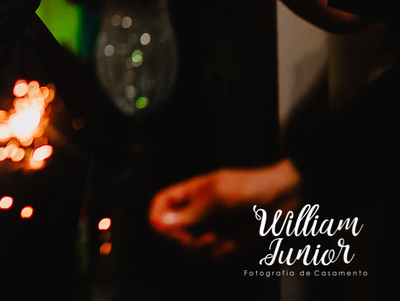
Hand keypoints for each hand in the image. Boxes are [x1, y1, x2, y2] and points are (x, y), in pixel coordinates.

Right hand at [148, 159, 301, 257]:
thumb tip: (159, 223)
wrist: (285, 198)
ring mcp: (210, 228)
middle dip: (183, 241)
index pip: (160, 205)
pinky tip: (234, 244)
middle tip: (203, 239)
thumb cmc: (250, 187)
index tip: (165, 230)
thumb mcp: (217, 196)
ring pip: (191, 249)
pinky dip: (222, 254)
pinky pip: (213, 257)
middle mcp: (196, 213)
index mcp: (189, 194)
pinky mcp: (226, 243)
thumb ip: (189, 212)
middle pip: (171, 233)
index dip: (157, 218)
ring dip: (205, 250)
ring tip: (224, 241)